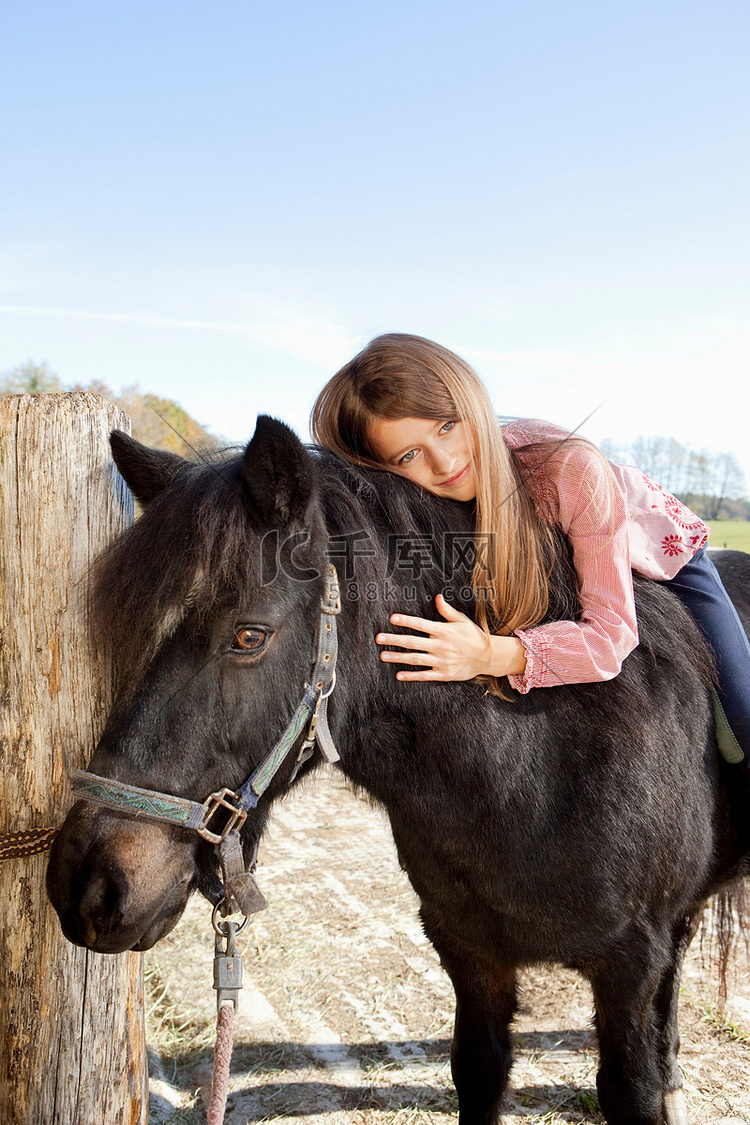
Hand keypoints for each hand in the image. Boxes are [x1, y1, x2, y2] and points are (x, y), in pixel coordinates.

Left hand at [375, 594, 526, 681]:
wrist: (488, 657)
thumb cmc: (473, 636)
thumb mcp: (462, 620)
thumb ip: (447, 611)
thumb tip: (437, 597)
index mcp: (445, 631)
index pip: (421, 624)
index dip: (406, 621)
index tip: (392, 619)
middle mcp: (442, 646)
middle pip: (414, 642)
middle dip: (395, 640)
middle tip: (379, 638)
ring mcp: (442, 662)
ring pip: (416, 659)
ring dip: (398, 658)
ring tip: (383, 655)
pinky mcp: (444, 674)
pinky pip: (425, 676)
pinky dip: (411, 676)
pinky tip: (399, 675)